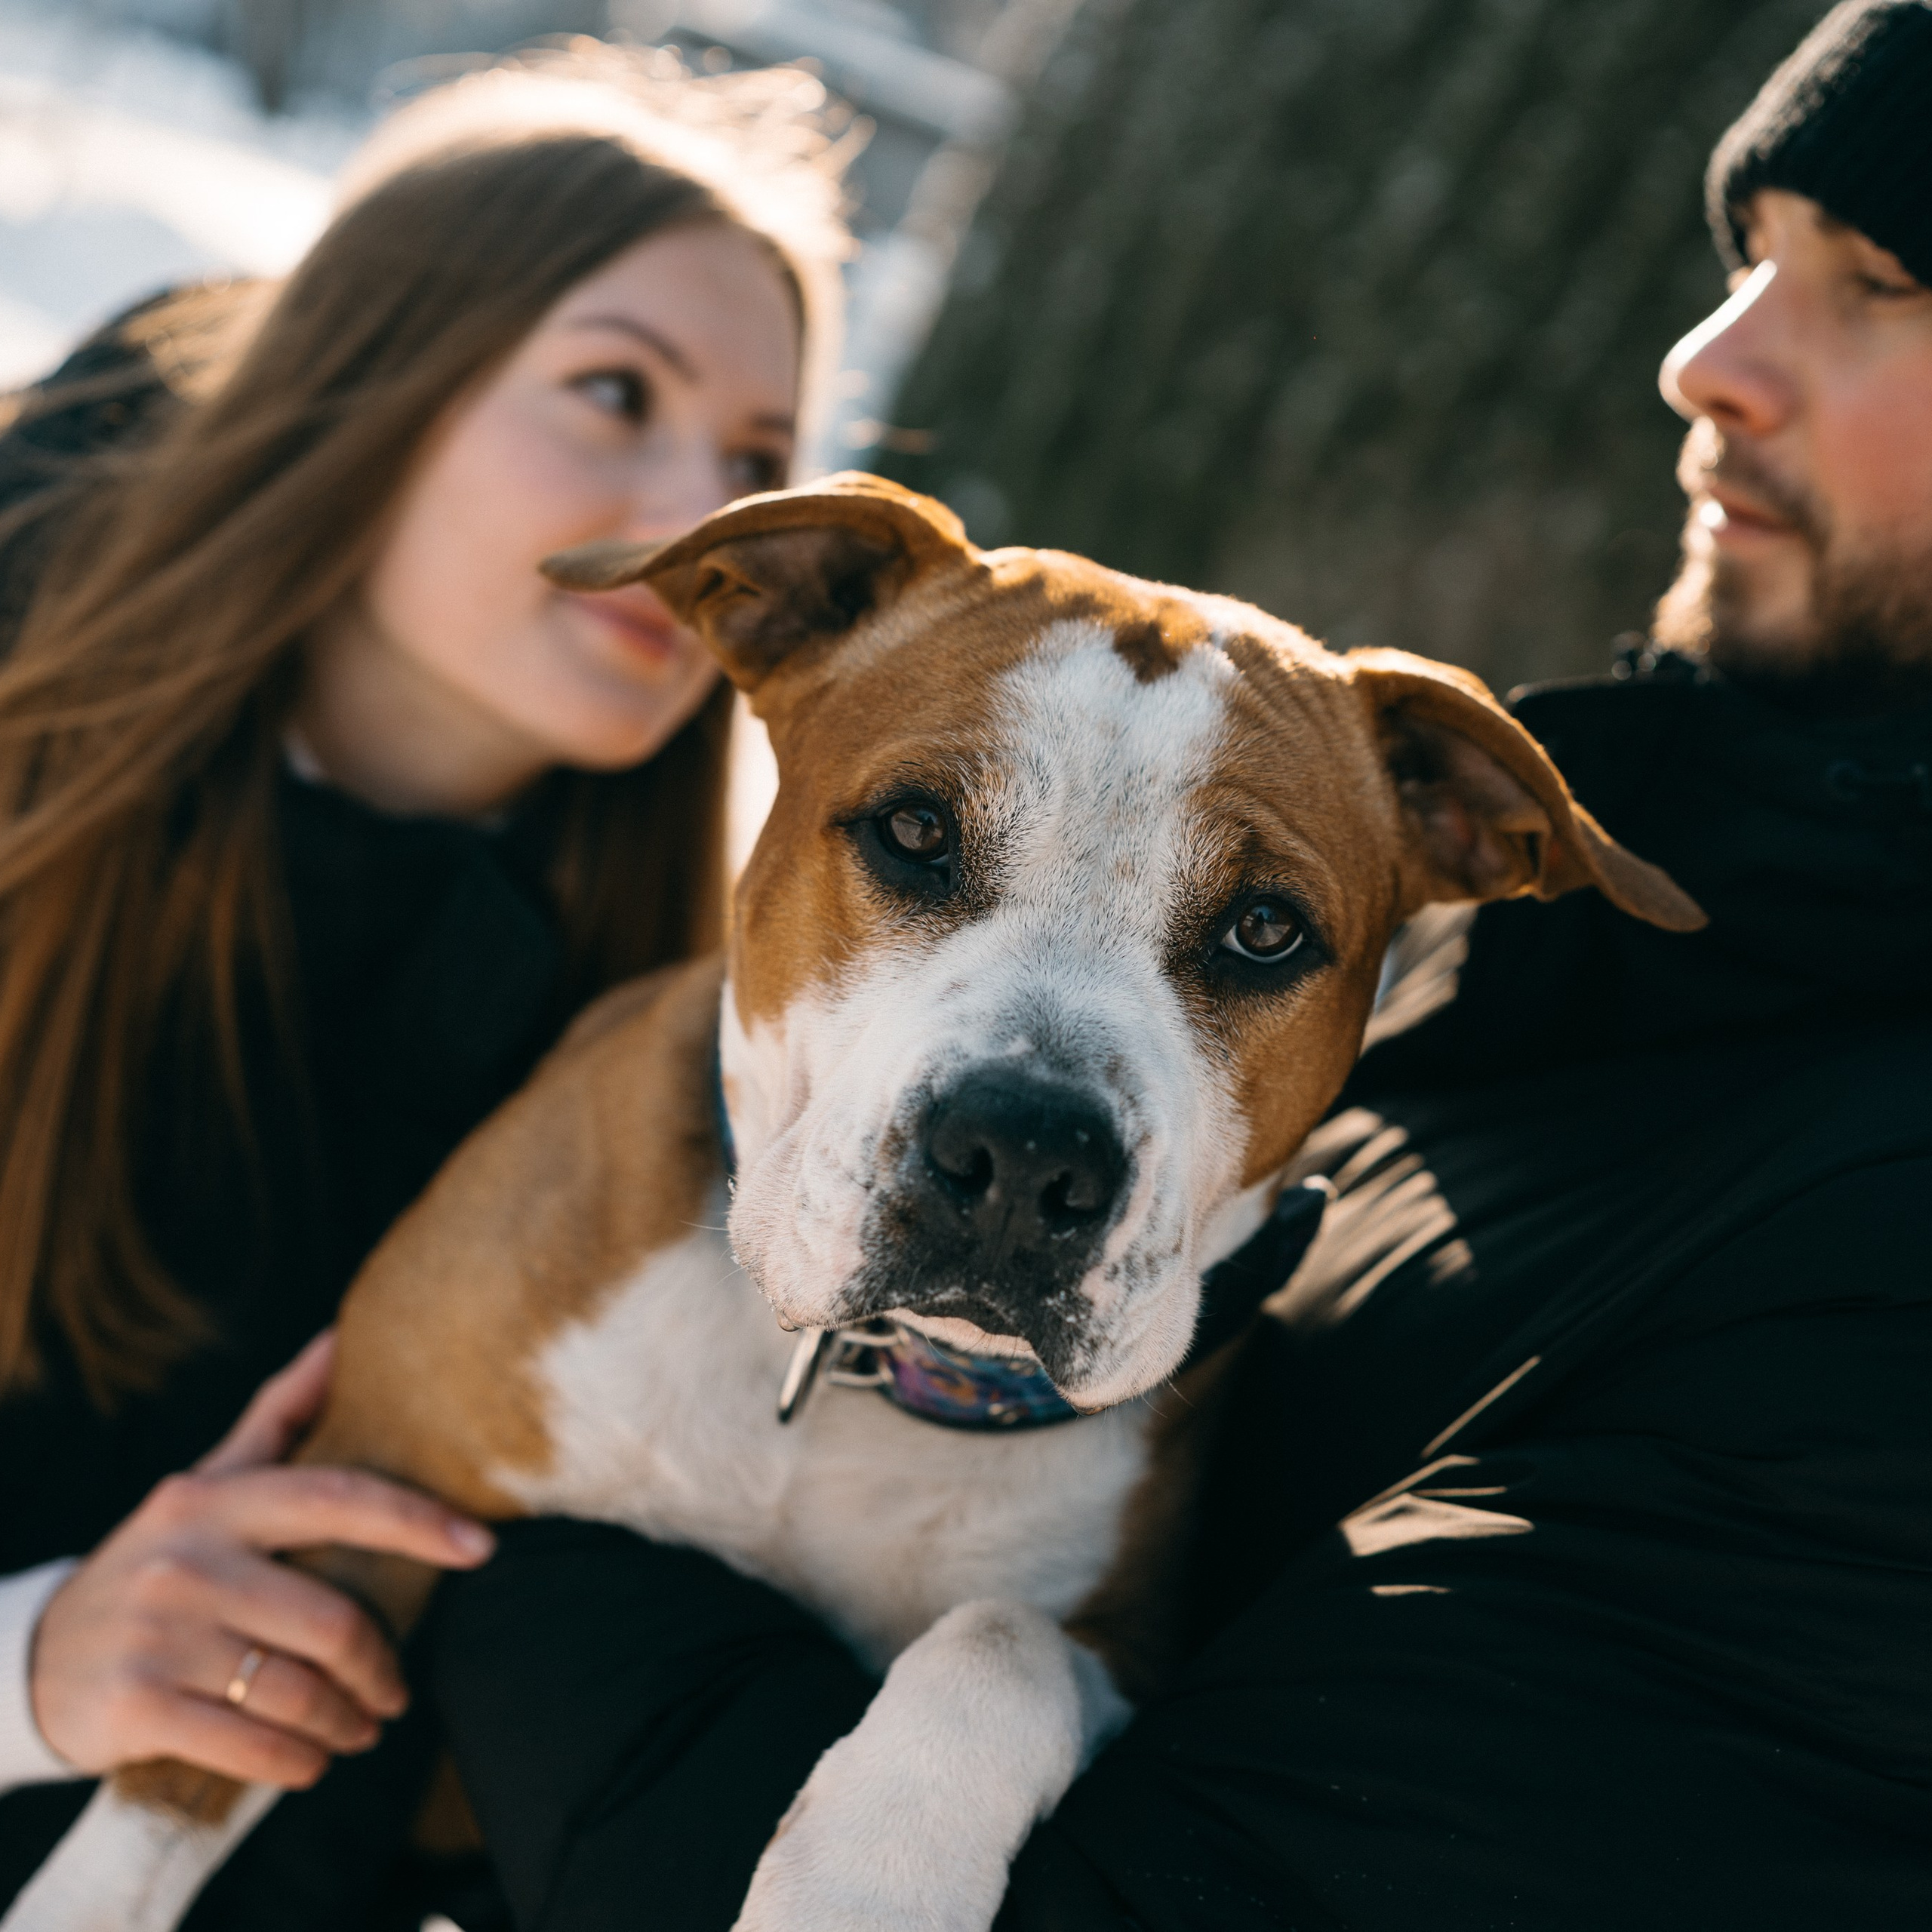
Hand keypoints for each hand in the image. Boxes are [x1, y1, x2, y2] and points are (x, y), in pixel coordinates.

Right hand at [29, 1330, 494, 1787]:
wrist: (32, 1656)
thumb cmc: (156, 1563)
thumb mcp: (208, 1484)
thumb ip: (279, 1415)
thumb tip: (345, 1336)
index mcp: (217, 1501)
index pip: (340, 1499)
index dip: (420, 1522)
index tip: (482, 1548)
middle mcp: (188, 1561)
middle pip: (332, 1620)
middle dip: (380, 1669)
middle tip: (395, 1693)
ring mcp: (160, 1635)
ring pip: (298, 1691)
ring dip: (346, 1722)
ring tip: (360, 1729)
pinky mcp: (137, 1706)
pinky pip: (249, 1744)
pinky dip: (297, 1762)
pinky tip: (311, 1761)